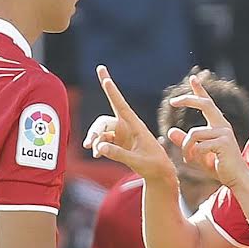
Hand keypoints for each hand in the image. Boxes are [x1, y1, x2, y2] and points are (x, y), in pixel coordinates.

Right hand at [85, 65, 177, 181]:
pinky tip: (96, 154)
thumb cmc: (153, 165)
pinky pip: (103, 141)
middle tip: (88, 143)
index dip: (111, 89)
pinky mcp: (118, 143)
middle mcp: (127, 126)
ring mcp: (122, 134)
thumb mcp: (137, 160)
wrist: (159, 173)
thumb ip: (118, 154)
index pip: (120, 104)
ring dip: (95, 139)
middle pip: (104, 122)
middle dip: (95, 131)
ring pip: (101, 131)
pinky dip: (98, 147)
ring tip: (92, 150)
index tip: (102, 73)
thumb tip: (99, 147)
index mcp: (135, 125)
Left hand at [167, 72, 248, 187]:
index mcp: (219, 125)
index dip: (200, 90)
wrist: (237, 180)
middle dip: (187, 100)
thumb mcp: (198, 153)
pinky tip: (196, 163)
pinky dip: (193, 155)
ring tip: (187, 159)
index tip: (193, 78)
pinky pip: (199, 146)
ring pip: (194, 133)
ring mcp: (224, 133)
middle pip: (204, 104)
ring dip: (186, 147)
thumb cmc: (219, 167)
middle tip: (172, 101)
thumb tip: (170, 130)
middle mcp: (223, 125)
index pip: (208, 103)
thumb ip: (185, 142)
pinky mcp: (223, 143)